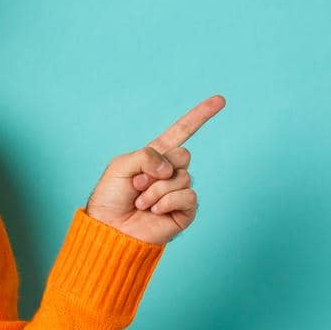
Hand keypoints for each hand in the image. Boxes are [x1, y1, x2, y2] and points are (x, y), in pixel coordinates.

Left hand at [83, 94, 225, 245]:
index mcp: (155, 157)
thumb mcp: (120, 165)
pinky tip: (154, 211)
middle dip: (158, 169)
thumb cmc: (110, 198)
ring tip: (141, 202)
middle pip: (183, 155)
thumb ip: (146, 155)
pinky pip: (188, 196)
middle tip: (138, 184)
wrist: (110, 229)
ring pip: (183, 177)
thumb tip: (170, 167)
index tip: (220, 100)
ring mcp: (178, 191)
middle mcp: (169, 172)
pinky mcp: (184, 211)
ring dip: (157, 190)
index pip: (181, 132)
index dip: (200, 116)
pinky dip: (167, 201)